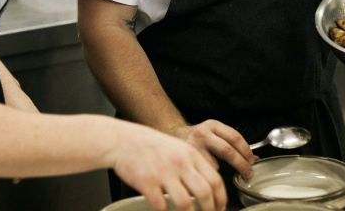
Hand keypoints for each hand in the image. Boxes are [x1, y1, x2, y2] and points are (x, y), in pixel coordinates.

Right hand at [112, 123, 226, 210]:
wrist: (123, 140)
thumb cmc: (152, 146)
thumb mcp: (179, 148)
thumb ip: (195, 166)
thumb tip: (211, 188)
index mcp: (191, 154)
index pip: (216, 180)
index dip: (221, 200)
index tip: (220, 209)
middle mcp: (180, 163)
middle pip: (205, 194)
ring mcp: (163, 172)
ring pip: (185, 204)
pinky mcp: (146, 182)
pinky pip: (161, 206)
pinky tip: (165, 210)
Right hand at [171, 120, 258, 179]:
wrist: (172, 136)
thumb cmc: (197, 138)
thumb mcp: (215, 134)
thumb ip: (232, 144)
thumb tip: (253, 159)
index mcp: (213, 125)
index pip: (235, 137)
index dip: (246, 151)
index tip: (252, 161)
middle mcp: (203, 133)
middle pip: (228, 150)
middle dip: (241, 165)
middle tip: (248, 174)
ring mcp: (193, 146)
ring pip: (215, 164)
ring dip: (222, 172)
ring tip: (224, 174)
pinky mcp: (186, 159)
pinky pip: (204, 171)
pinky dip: (209, 174)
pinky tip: (207, 172)